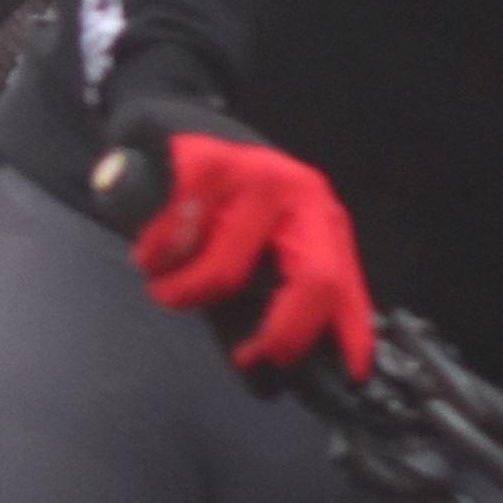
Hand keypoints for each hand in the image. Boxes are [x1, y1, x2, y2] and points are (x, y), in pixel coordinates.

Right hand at [105, 121, 374, 377]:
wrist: (168, 128)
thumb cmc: (214, 202)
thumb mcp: (254, 246)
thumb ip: (264, 300)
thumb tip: (267, 374)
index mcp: (319, 217)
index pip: (345, 283)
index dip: (351, 332)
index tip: (353, 375)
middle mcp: (299, 193)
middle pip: (314, 279)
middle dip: (282, 331)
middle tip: (248, 356)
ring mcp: (254, 176)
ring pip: (224, 273)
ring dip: (181, 292)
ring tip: (166, 279)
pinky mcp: (204, 166)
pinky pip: (173, 245)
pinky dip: (152, 259)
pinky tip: (149, 247)